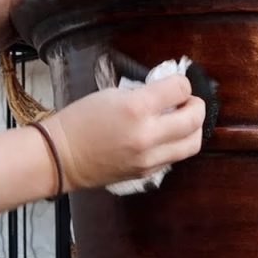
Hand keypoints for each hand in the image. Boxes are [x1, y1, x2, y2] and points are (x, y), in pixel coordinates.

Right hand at [45, 74, 205, 190]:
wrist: (60, 157)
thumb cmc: (80, 121)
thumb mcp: (111, 94)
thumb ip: (145, 94)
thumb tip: (169, 93)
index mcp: (136, 109)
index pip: (180, 90)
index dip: (183, 84)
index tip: (177, 84)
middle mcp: (147, 135)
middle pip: (194, 119)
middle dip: (197, 106)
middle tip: (190, 102)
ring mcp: (149, 158)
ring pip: (193, 143)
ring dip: (194, 128)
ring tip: (183, 120)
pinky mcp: (148, 173)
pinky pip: (176, 157)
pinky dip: (178, 144)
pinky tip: (168, 136)